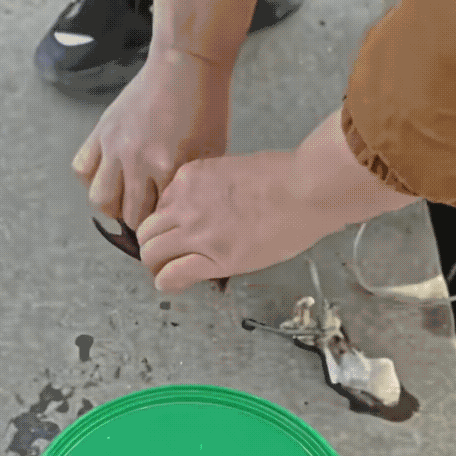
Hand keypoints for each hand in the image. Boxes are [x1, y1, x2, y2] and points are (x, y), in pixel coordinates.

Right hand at [71, 47, 231, 231]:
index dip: (162, 225)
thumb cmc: (205, 108)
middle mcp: (136, 160)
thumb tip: (177, 215)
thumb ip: (190, 187)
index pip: (157, 217)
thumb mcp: (210, 154)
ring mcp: (115, 145)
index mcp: (167, 167)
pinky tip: (110, 173)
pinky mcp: (101, 130)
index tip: (165, 225)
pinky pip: (81, 167)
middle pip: (127, 215)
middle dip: (139, 220)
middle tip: (148, 212)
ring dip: (112, 205)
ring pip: (99, 198)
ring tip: (125, 197)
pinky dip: (92, 178)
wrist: (186, 63)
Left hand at [136, 150, 316, 292]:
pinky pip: (171, 275)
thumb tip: (215, 206)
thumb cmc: (287, 177)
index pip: (161, 204)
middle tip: (164, 257)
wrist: (307, 189)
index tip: (174, 232)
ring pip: (152, 253)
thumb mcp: (237, 170)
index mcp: (192, 177)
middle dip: (153, 245)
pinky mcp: (212, 258)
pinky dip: (166, 283)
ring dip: (157, 265)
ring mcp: (197, 231)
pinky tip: (170, 285)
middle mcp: (186, 202)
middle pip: (148, 229)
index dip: (166, 223)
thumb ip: (215, 187)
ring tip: (167, 272)